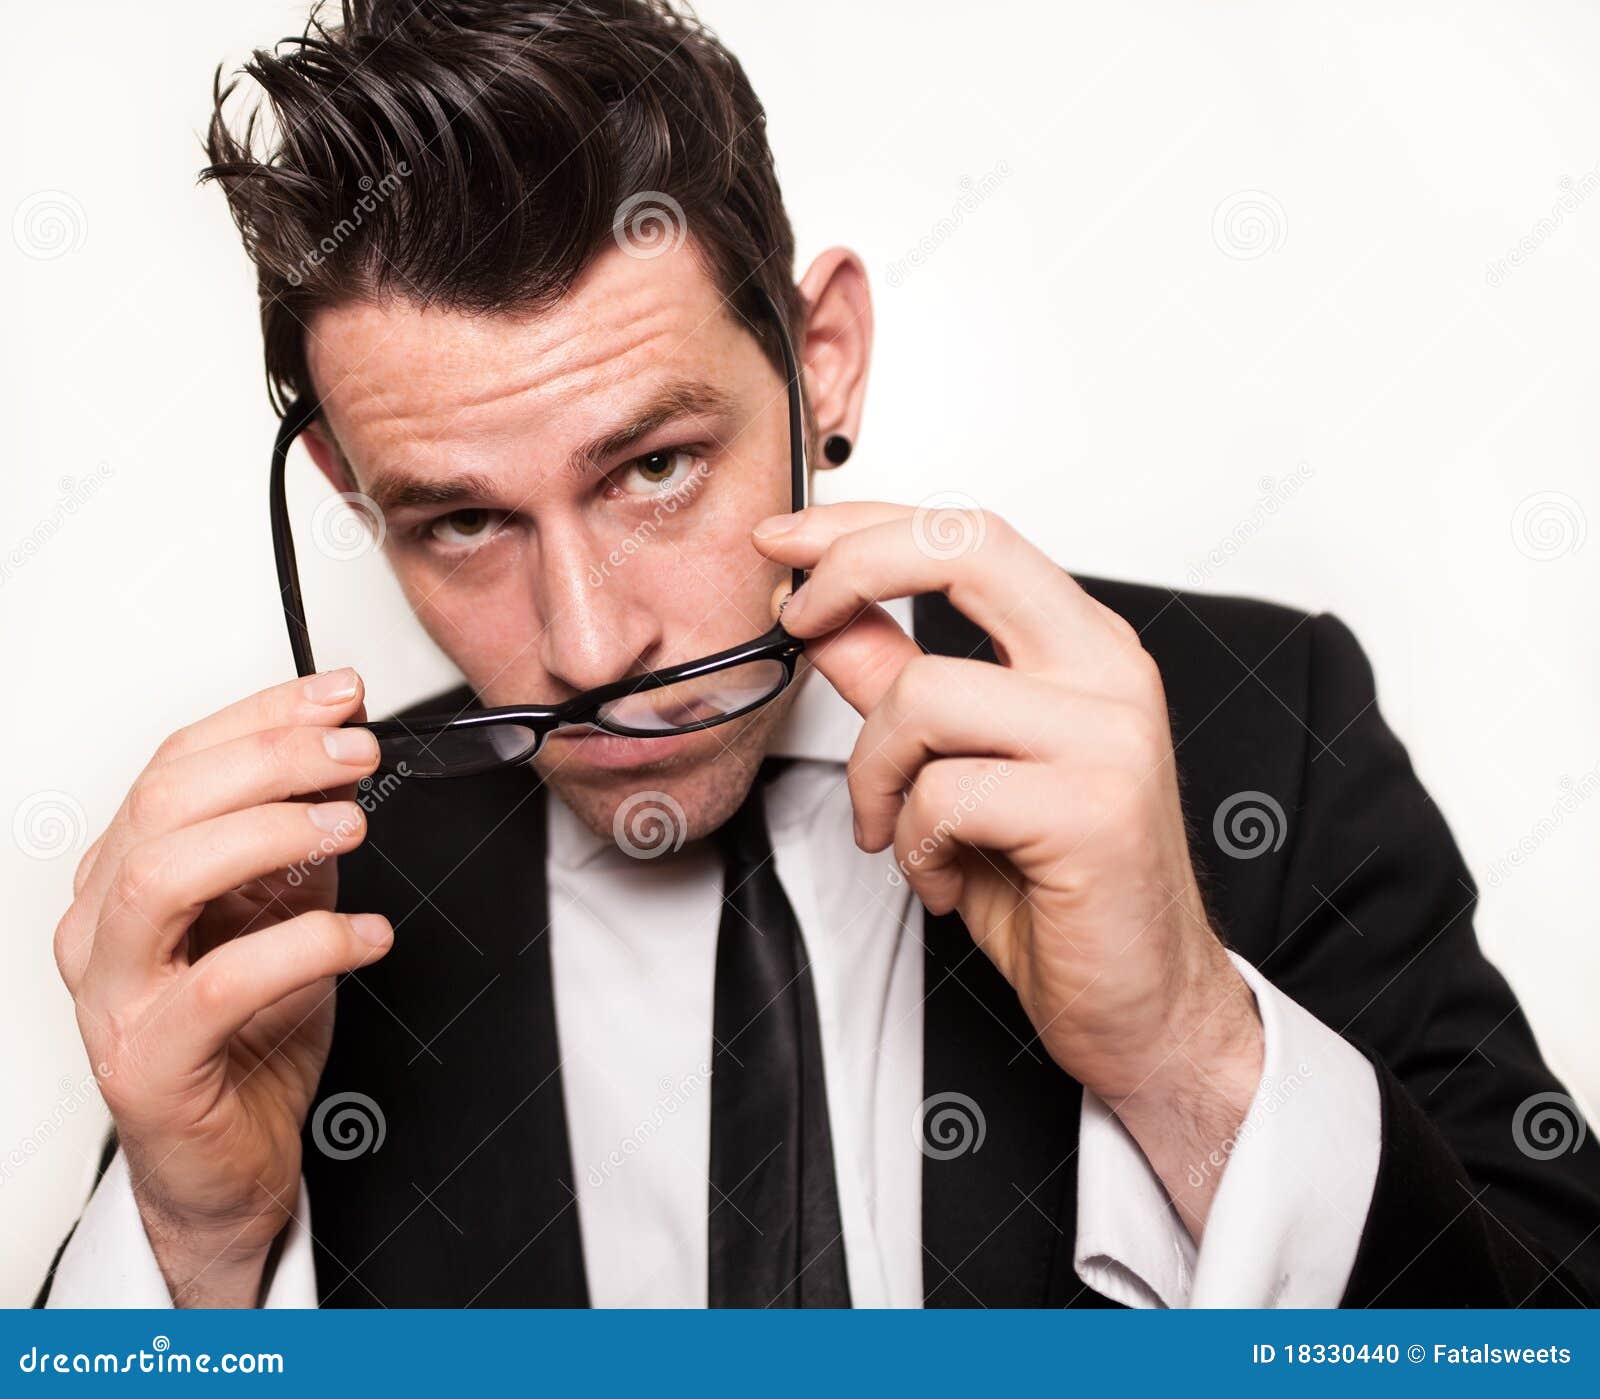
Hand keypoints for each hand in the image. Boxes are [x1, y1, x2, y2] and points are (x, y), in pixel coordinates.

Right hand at [52, 671, 393, 1304]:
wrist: (228, 1164)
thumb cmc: (247, 1038)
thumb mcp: (282, 915)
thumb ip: (296, 848)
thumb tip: (337, 768)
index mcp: (122, 874)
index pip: (176, 764)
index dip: (261, 715)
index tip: (339, 696)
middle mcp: (100, 925)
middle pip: (164, 802)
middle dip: (271, 759)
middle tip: (356, 754)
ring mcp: (114, 994)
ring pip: (163, 875)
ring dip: (270, 832)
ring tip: (351, 828)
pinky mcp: (148, 1060)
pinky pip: (224, 982)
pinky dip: (309, 944)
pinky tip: (368, 936)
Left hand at [754, 502, 1263, 1234]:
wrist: (1144, 1000)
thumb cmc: (1059, 886)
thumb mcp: (956, 765)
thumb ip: (895, 678)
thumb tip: (823, 615)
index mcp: (1080, 646)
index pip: (966, 535)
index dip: (861, 525)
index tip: (786, 539)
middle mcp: (1105, 671)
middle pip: (963, 550)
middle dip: (851, 566)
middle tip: (797, 618)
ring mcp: (1107, 735)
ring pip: (921, 697)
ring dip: (875, 778)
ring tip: (898, 832)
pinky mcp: (1093, 810)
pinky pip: (942, 795)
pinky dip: (914, 846)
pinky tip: (948, 878)